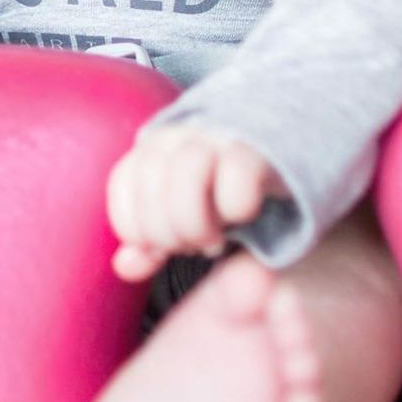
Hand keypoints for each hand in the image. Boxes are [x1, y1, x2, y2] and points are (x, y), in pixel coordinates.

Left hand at [106, 127, 289, 280]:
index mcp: (153, 148)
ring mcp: (218, 137)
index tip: (159, 247)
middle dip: (165, 230)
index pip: (123, 183)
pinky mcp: (256, 150)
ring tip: (212, 242)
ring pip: (189, 166)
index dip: (135, 228)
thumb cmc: (218, 198)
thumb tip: (125, 266)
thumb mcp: (178, 222)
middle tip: (190, 247)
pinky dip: (236, 207)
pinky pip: (237, 173)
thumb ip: (150, 244)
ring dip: (195, 221)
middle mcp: (181, 136)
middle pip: (151, 176)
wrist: (278, 161)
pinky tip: (242, 220)